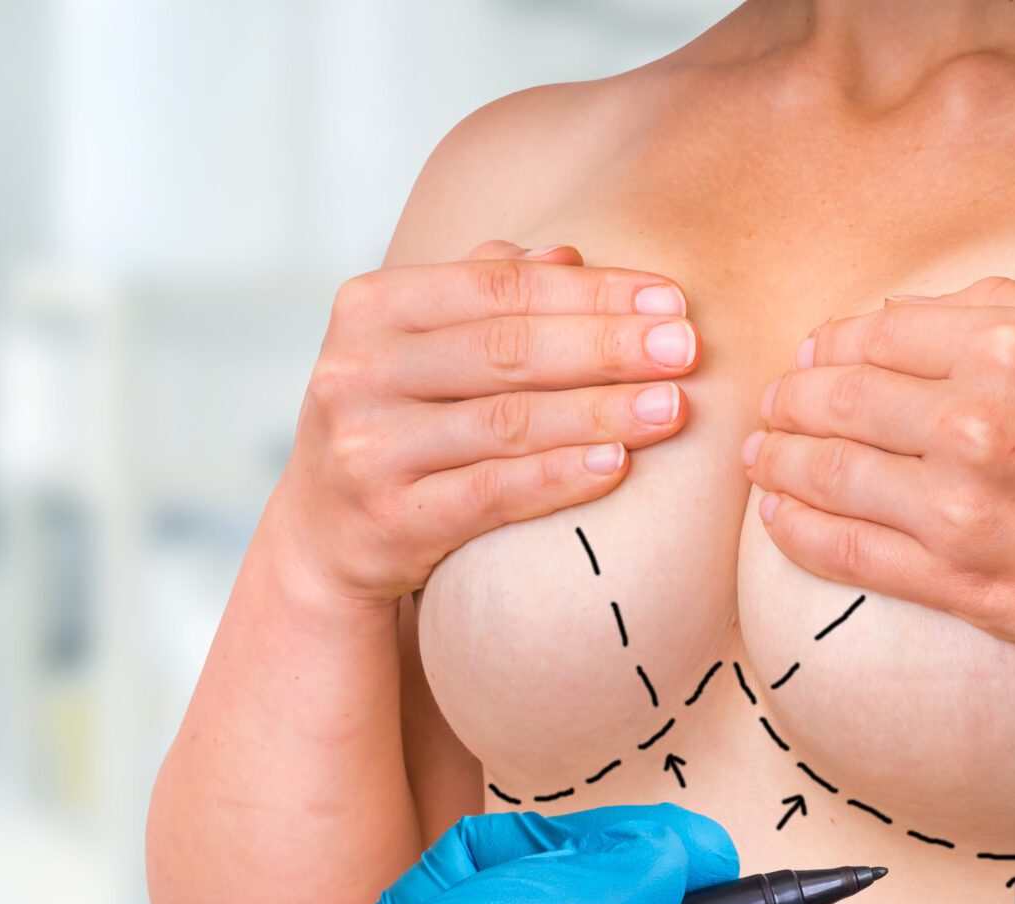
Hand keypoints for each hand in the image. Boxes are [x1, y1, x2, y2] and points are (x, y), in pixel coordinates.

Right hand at [275, 241, 700, 604]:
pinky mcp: (390, 519)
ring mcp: (368, 448)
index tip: (671, 301)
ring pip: (506, 422)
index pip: (500, 284)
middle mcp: (358, 370)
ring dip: (600, 412)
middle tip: (687, 349)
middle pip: (508, 349)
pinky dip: (559, 477)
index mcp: (372, 306)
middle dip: (608, 346)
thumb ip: (486, 292)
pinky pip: (491, 493)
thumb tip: (567, 255)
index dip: (593, 291)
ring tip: (673, 407)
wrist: (327, 536)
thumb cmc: (402, 420)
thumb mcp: (423, 347)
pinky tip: (617, 465)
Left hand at [743, 277, 1014, 678]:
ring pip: (828, 472)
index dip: (832, 343)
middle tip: (774, 406)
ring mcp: (959, 505)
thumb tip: (913, 308)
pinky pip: (844, 551)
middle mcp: (976, 419)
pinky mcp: (953, 579)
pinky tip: (779, 514)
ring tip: (764, 456)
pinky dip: (795, 529)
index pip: (882, 332)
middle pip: (839, 397)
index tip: (814, 357)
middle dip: (790, 399)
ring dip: (779, 460)